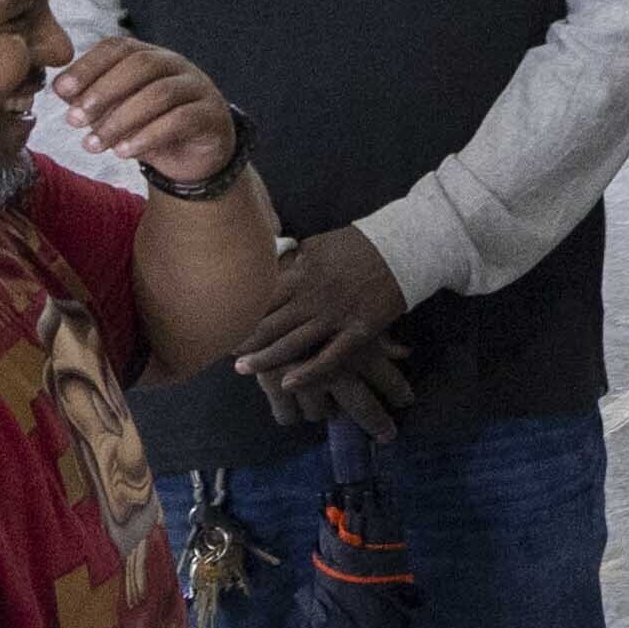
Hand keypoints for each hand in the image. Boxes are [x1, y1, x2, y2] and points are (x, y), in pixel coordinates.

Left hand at [53, 33, 251, 194]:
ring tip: (92, 145)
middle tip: (73, 119)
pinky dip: (147, 137)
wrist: (194, 155)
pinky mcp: (211, 116)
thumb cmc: (149, 126)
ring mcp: (198, 88)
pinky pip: (180, 120)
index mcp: (150, 56)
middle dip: (103, 91)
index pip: (119, 47)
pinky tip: (123, 153)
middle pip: (141, 64)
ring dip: (120, 120)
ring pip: (160, 93)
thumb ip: (93, 99)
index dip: (88, 66)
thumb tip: (61, 90)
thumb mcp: (116, 111)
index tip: (62, 91)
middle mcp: (176, 65)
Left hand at [232, 220, 412, 408]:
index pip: (261, 298)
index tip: (223, 323)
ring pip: (292, 344)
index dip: (240, 313)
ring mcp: (336, 316)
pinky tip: (288, 383)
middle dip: (243, 340)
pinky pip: (330, 358)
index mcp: (301, 273)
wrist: (405, 248)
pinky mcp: (359, 331)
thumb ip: (292, 261)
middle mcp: (313, 297)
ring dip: (265, 359)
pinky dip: (308, 373)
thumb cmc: (359, 245)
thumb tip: (266, 269)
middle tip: (223, 352)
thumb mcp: (318, 244)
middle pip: (269, 324)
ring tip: (243, 369)